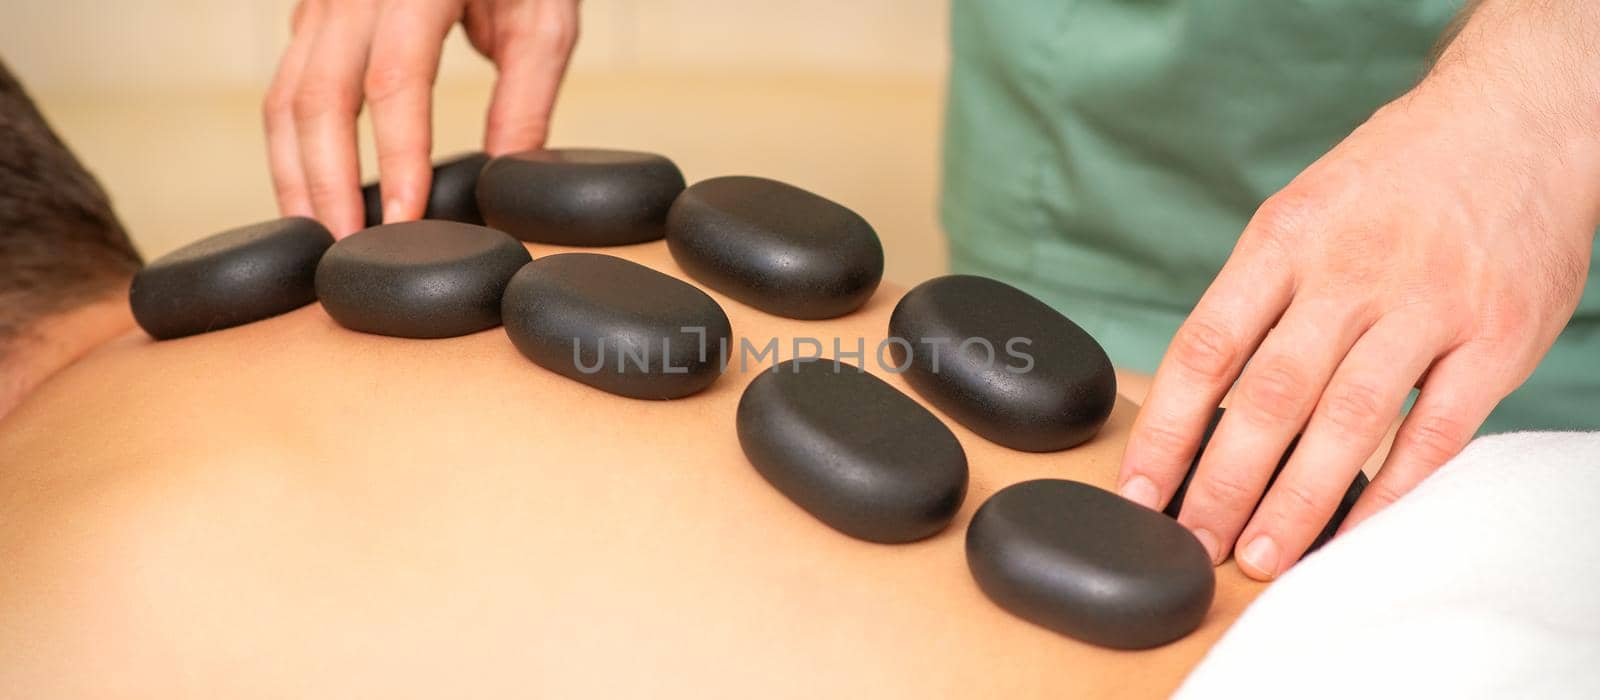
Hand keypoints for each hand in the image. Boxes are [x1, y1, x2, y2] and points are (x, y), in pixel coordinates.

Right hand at [263, 0, 578, 235]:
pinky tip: (314, 189)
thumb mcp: (543, 18)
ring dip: (296, 174)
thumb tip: (507, 181)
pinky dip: (295, 144)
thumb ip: (525, 98)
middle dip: (326, 185)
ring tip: (320, 238)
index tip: (403, 222)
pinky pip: (288, 82)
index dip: (395, 160)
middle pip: (317, 97)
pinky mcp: (313, 12)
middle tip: (346, 253)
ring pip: (285, 95)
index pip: (394, 81)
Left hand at [1117, 0, 1599, 579]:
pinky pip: (1435, 432)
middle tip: (1193, 544)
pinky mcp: (1497, 337)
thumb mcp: (1302, 211)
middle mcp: (1350, 271)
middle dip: (1223, 484)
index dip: (1166, 431)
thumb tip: (1199, 403)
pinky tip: (1352, 532)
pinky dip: (1389, 492)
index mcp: (1284, 239)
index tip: (1139, 492)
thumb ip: (1257, 299)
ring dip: (1297, 502)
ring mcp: (1428, 304)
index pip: (1206, 348)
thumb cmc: (1392, 181)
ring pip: (1348, 422)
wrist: (1518, 119)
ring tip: (1259, 557)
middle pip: (1270, 396)